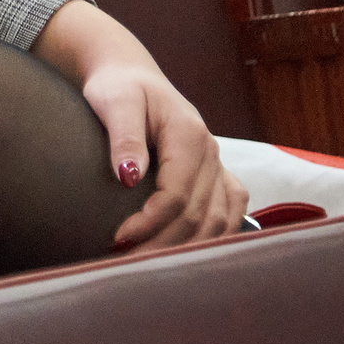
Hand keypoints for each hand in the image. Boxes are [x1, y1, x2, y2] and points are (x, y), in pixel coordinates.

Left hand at [83, 59, 249, 249]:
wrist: (131, 76)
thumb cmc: (118, 86)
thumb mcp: (114, 101)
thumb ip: (123, 136)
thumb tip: (128, 177)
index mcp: (189, 134)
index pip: (177, 194)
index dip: (150, 222)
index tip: (118, 238)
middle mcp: (211, 152)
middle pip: (199, 215)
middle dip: (164, 245)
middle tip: (127, 265)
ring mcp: (218, 165)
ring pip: (219, 221)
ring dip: (189, 249)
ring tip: (152, 267)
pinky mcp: (217, 175)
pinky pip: (230, 213)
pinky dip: (215, 238)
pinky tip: (191, 256)